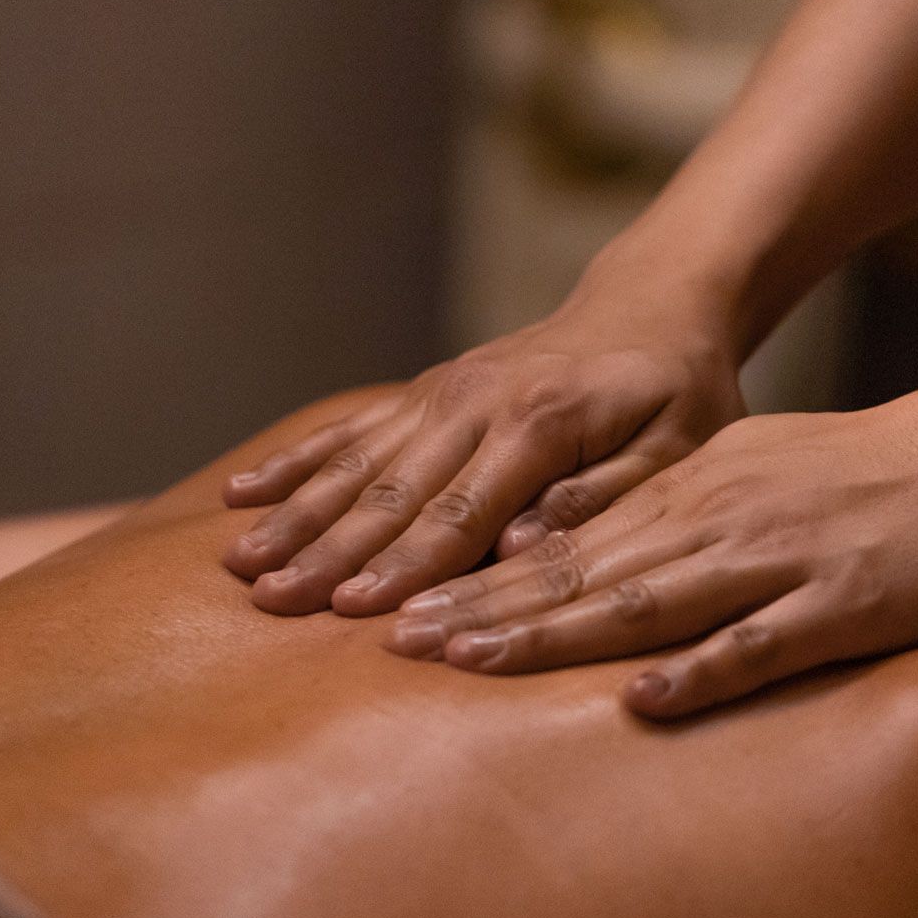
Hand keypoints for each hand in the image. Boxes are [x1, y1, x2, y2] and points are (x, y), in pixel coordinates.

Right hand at [221, 297, 746, 616]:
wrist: (650, 308)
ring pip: (355, 463)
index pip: (461, 512)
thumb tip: (524, 547)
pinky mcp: (423, 393)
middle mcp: (476, 402)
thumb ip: (604, 498)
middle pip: (391, 492)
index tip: (350, 608)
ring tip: (240, 563)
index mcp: (541, 423)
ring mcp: (440, 393)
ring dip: (295, 514)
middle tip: (271, 601)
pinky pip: (348, 430)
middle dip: (327, 551)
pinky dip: (294, 462)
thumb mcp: (678, 448)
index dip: (404, 565)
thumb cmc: (675, 394)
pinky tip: (240, 493)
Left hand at [383, 405, 917, 717]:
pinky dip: (699, 671)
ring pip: (645, 602)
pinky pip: (759, 644)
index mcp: (686, 496)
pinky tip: (643, 700)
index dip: (482, 585)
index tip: (407, 615)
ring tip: (474, 663)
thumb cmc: (848, 474)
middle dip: (487, 613)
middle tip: (402, 643)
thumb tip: (561, 539)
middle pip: (581, 575)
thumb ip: (652, 508)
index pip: (563, 546)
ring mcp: (770, 566)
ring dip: (555, 634)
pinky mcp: (835, 609)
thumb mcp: (734, 469)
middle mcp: (710, 524)